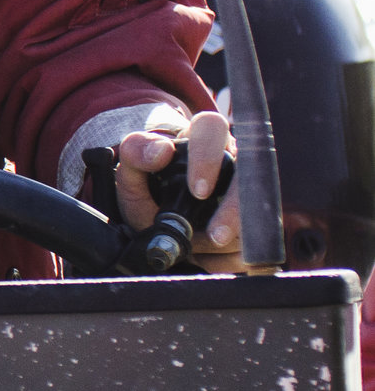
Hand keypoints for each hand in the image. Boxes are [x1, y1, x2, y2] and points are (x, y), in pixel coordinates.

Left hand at [112, 110, 241, 270]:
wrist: (157, 218)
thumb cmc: (150, 188)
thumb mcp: (132, 172)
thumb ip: (136, 153)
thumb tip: (162, 150)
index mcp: (203, 140)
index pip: (213, 129)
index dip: (208, 158)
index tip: (197, 191)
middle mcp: (235, 161)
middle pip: (251, 177)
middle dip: (235, 212)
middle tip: (215, 236)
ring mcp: (251, 194)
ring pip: (257, 216)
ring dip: (226, 242)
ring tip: (194, 248)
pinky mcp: (257, 225)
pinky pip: (255, 245)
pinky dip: (229, 261)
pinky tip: (205, 259)